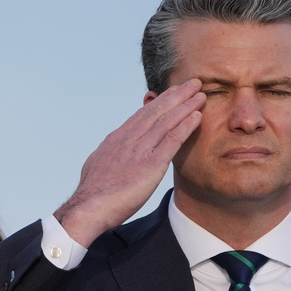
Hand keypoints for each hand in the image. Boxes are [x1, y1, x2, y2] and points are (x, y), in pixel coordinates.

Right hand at [54, 79, 205, 246]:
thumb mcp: (97, 166)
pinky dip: (186, 126)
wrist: (89, 207)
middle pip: (157, 111)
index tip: (173, 92)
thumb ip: (108, 156)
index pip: (142, 115)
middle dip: (177, 95)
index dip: (160, 102)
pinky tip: (197, 116)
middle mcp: (129, 139)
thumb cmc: (92, 194)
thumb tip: (109, 153)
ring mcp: (140, 150)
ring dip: (186, 105)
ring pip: (167, 120)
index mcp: (117, 139)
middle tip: (193, 83)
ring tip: (201, 94)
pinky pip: (172, 140)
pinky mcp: (151, 164)